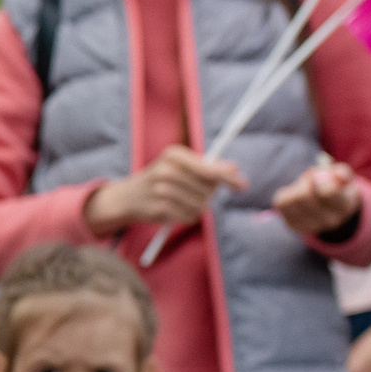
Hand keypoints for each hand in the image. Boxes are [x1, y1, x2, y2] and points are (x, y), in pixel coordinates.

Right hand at [84, 146, 247, 232]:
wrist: (128, 196)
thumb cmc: (161, 179)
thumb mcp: (181, 166)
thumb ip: (208, 166)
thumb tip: (235, 168)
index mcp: (174, 154)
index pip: (209, 169)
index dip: (228, 178)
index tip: (243, 186)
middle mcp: (166, 170)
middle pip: (208, 188)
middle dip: (208, 194)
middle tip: (194, 193)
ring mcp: (161, 190)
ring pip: (201, 204)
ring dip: (199, 207)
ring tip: (185, 203)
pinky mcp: (158, 208)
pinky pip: (189, 216)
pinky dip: (189, 217)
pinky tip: (178, 211)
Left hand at [272, 161, 364, 238]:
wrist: (331, 208)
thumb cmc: (338, 187)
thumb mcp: (343, 177)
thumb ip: (340, 173)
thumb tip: (332, 174)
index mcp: (344, 206)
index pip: (328, 192)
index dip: (320, 179)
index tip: (320, 173)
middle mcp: (329, 220)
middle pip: (305, 195)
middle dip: (306, 181)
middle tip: (311, 177)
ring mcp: (310, 225)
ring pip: (292, 200)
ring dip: (296, 187)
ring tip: (305, 186)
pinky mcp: (293, 225)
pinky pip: (281, 204)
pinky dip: (287, 194)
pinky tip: (297, 195)